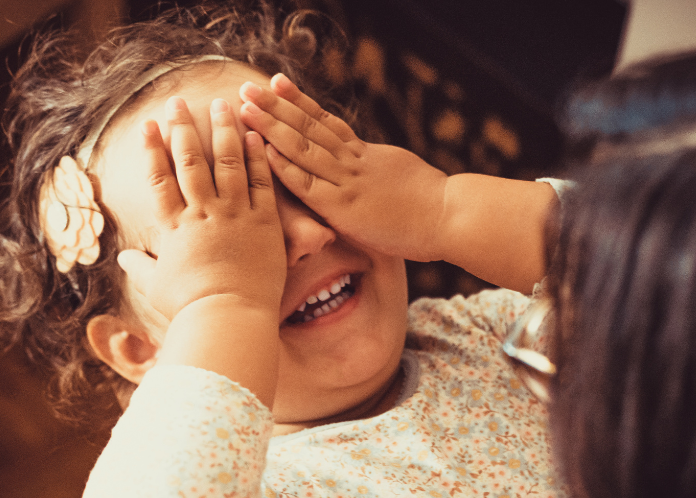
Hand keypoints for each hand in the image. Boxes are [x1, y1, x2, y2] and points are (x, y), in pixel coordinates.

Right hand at [118, 97, 285, 321]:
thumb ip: (141, 268)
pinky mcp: (264, 223)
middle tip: (179, 101)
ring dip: (223, 131)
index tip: (147, 124)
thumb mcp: (156, 287)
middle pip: (190, 162)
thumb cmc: (190, 308)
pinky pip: (261, 183)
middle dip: (182, 128)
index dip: (152, 149)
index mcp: (175, 228)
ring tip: (222, 104)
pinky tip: (255, 135)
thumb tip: (123, 259)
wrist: (229, 318)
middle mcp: (203, 214)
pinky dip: (258, 157)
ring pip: (227, 163)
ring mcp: (235, 215)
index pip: (159, 180)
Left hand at [239, 74, 447, 261]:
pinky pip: (308, 184)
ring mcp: (346, 182)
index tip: (279, 83)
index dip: (300, 102)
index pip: (327, 122)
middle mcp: (353, 161)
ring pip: (303, 147)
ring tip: (245, 107)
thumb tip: (376, 168)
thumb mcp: (403, 177)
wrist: (450, 216)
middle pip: (309, 126)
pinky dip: (285, 166)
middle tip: (249, 87)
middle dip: (275, 106)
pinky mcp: (343, 207)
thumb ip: (381, 171)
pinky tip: (264, 151)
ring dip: (271, 126)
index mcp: (367, 155)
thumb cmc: (434, 206)